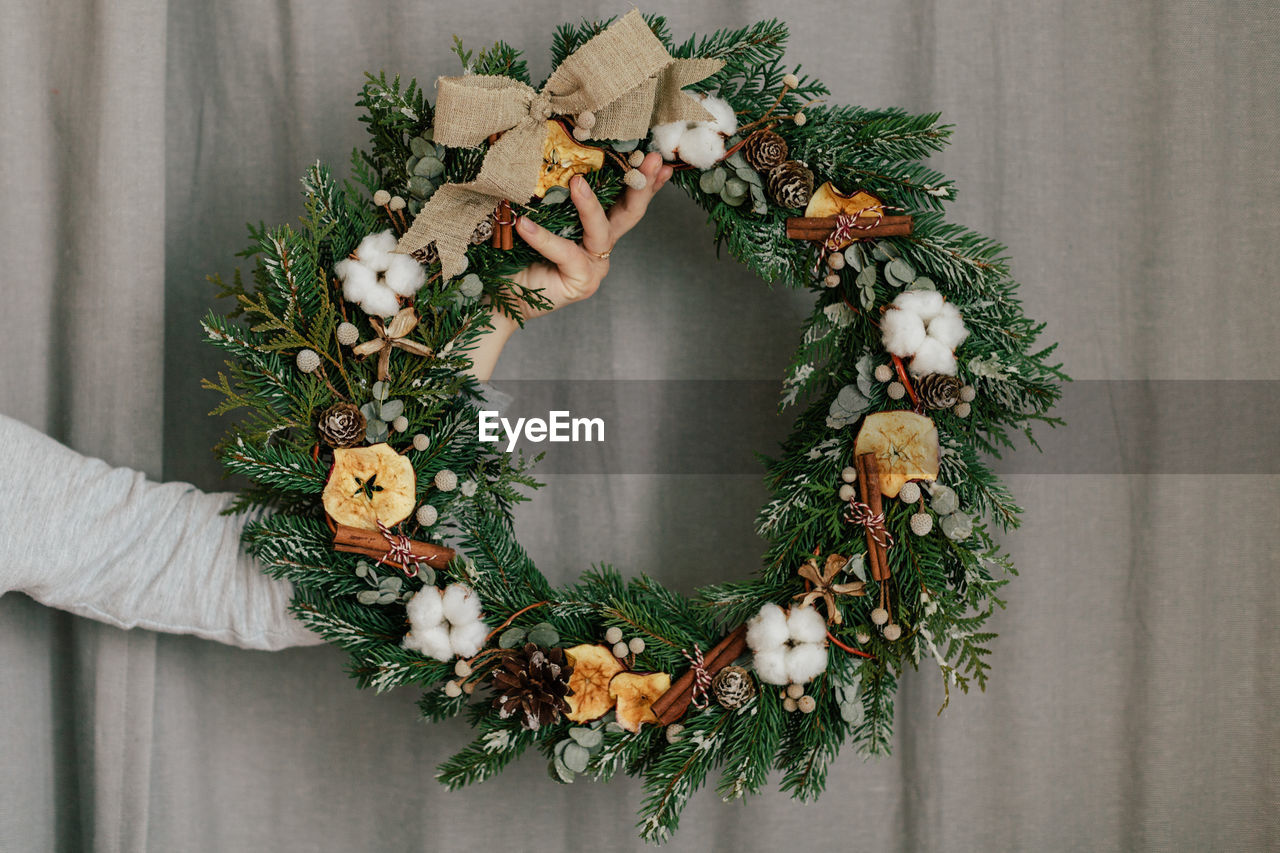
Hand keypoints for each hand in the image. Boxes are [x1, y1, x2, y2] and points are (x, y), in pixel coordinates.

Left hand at [466, 152, 673, 381]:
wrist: (501, 295)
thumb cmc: (516, 255)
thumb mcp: (537, 217)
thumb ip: (551, 195)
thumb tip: (544, 152)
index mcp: (595, 229)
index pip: (625, 201)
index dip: (644, 181)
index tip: (657, 158)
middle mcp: (600, 247)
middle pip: (630, 214)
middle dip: (642, 185)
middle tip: (649, 160)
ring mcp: (594, 266)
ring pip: (601, 230)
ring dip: (591, 205)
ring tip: (577, 183)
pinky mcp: (581, 282)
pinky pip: (564, 253)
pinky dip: (543, 238)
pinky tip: (524, 224)